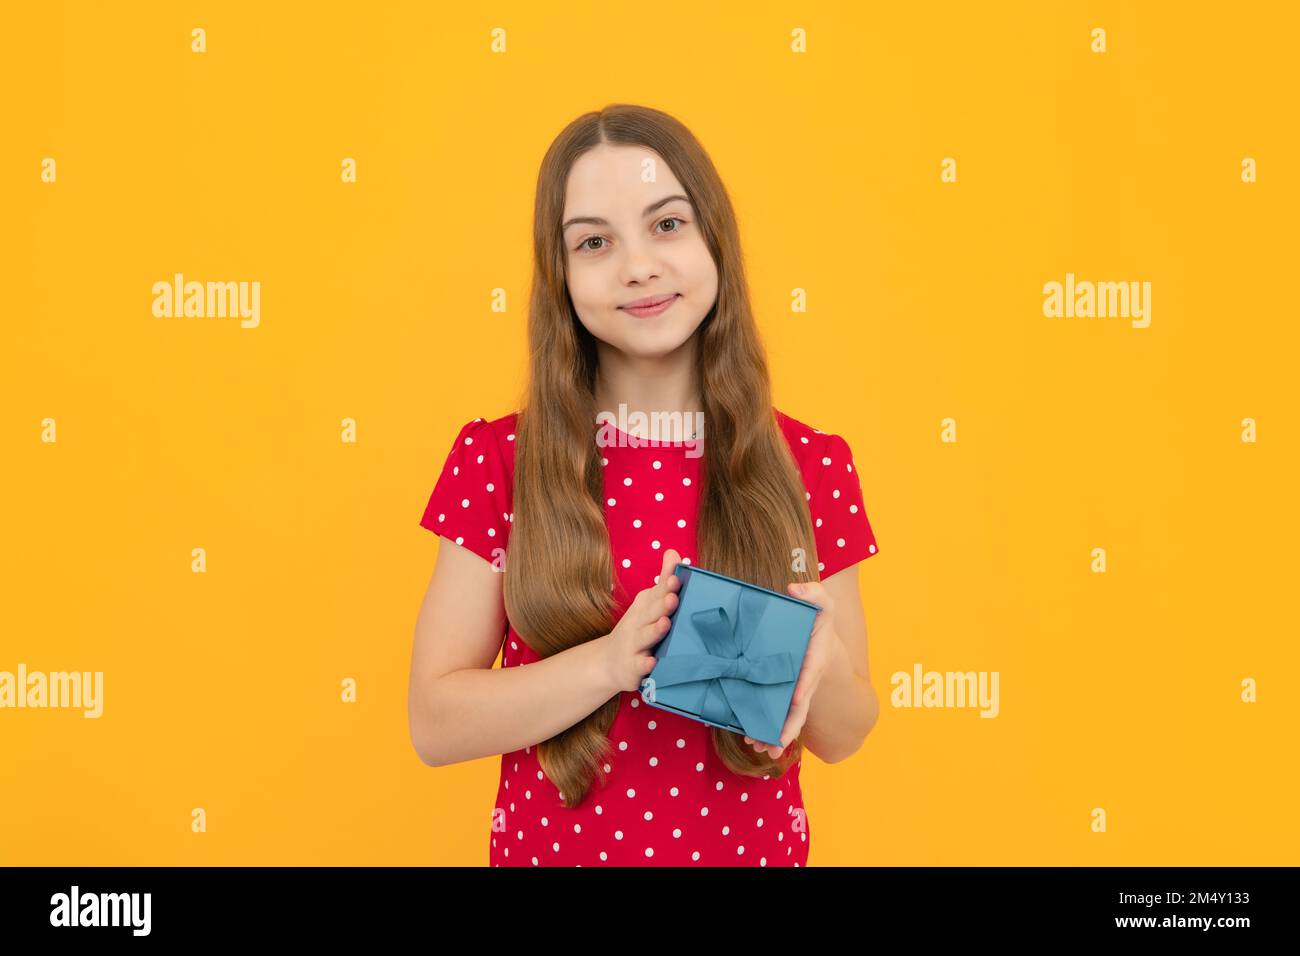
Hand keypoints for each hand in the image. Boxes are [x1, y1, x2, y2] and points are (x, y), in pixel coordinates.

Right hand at [602, 549, 682, 693]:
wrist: (609, 662)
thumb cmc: (638, 628)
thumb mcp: (648, 604)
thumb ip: (663, 581)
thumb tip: (674, 552)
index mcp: (644, 605)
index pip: (657, 592)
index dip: (666, 586)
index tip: (676, 576)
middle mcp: (637, 622)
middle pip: (651, 612)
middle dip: (662, 604)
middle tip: (673, 597)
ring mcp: (633, 644)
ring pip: (645, 637)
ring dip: (655, 630)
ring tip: (665, 623)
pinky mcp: (633, 667)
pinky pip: (639, 665)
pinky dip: (645, 664)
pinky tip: (653, 661)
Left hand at [742, 580, 837, 758]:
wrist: (814, 634)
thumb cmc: (816, 617)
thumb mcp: (822, 602)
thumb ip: (814, 593)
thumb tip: (796, 589)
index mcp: (814, 660)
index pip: (810, 674)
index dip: (804, 687)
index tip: (796, 700)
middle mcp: (805, 681)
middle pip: (799, 708)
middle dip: (788, 728)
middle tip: (775, 744)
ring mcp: (793, 691)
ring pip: (785, 718)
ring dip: (772, 734)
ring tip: (757, 747)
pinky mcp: (780, 693)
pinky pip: (774, 713)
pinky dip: (763, 727)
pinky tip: (749, 738)